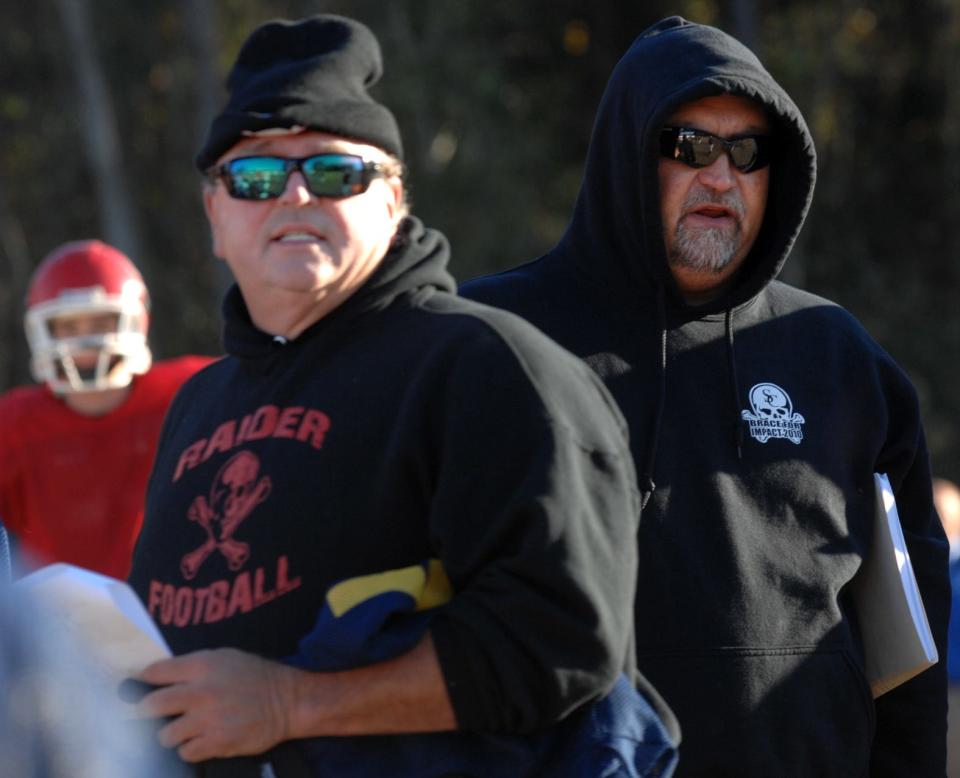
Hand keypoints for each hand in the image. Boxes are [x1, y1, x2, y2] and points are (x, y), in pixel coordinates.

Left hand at [135, 648, 298, 762]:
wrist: (287, 701)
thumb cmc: (254, 676)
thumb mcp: (224, 657)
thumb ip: (192, 666)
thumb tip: (157, 678)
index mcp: (202, 666)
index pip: (155, 672)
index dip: (143, 681)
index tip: (140, 687)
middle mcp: (201, 692)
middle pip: (151, 706)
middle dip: (146, 711)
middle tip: (150, 713)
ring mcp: (208, 720)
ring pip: (165, 735)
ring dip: (171, 734)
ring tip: (183, 729)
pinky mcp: (217, 744)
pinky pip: (185, 753)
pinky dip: (190, 749)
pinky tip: (201, 740)